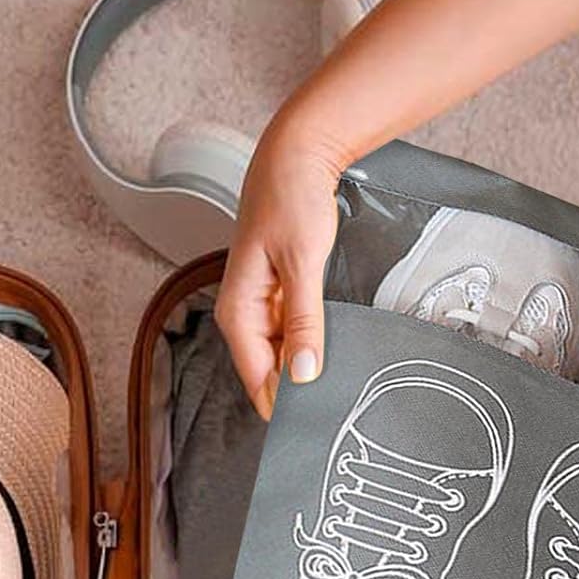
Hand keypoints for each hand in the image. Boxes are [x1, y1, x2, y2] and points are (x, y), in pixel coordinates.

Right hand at [215, 124, 344, 418]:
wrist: (298, 154)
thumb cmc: (291, 198)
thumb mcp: (302, 263)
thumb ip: (303, 322)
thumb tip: (302, 373)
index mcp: (238, 312)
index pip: (257, 380)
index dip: (285, 406)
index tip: (316, 424)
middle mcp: (245, 315)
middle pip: (269, 373)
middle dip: (299, 390)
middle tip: (337, 408)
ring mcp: (264, 308)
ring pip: (285, 357)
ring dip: (308, 367)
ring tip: (340, 382)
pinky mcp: (282, 297)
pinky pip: (295, 335)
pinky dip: (312, 344)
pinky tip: (334, 350)